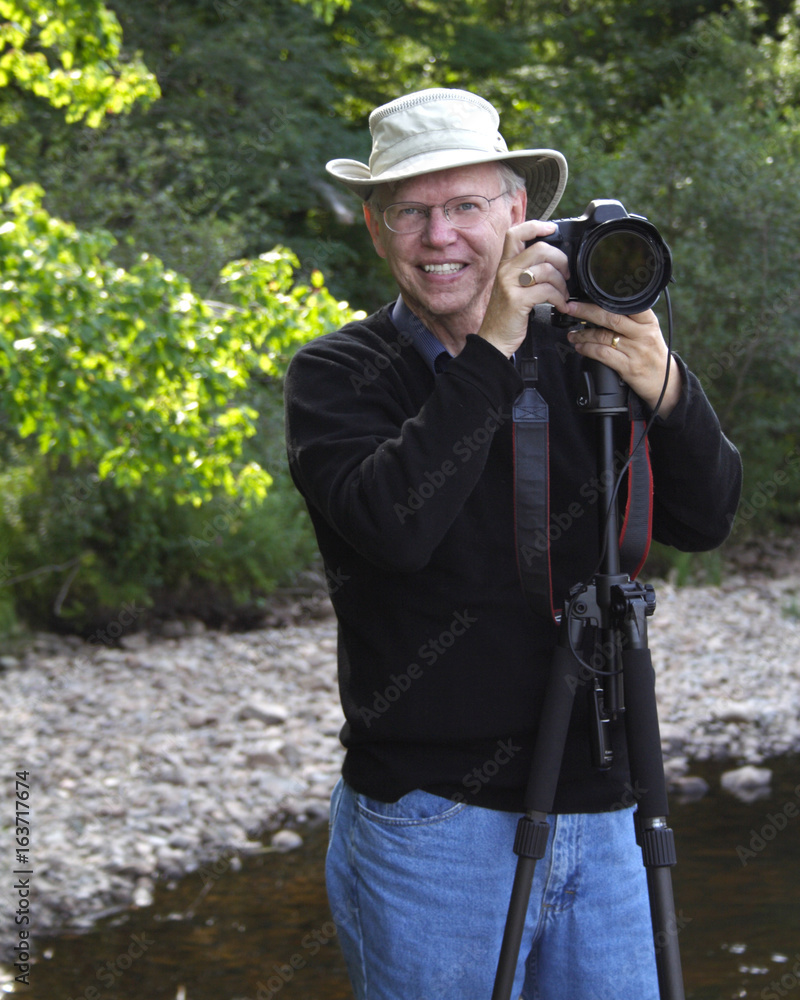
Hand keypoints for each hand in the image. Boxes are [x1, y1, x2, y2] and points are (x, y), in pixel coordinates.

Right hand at [477, 220, 570, 358]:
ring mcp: (510, 285)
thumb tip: (551, 261)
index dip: (535, 226)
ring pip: (546, 270)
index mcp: (504, 265)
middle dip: (561, 260)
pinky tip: (560, 306)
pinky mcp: (517, 300)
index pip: (516, 234)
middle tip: (565, 274)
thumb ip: (525, 271)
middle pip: (540, 249)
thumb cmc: (506, 315)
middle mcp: (505, 271)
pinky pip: (547, 291)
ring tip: (563, 295)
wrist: (494, 339)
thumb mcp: (512, 287)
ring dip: (562, 284)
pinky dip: (559, 299)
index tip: (552, 229)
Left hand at [563, 301, 681, 415]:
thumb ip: (631, 321)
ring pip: (603, 336)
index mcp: (648, 321)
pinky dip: (588, 349)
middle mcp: (643, 334)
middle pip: (611, 318)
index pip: (627, 304)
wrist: (665, 382)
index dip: (605, 299)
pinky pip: (603, 354)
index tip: (587, 295)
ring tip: (572, 334)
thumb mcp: (648, 332)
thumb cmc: (652, 354)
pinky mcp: (628, 367)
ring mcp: (636, 350)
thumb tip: (601, 310)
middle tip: (571, 308)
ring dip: (583, 334)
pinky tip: (580, 347)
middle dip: (586, 312)